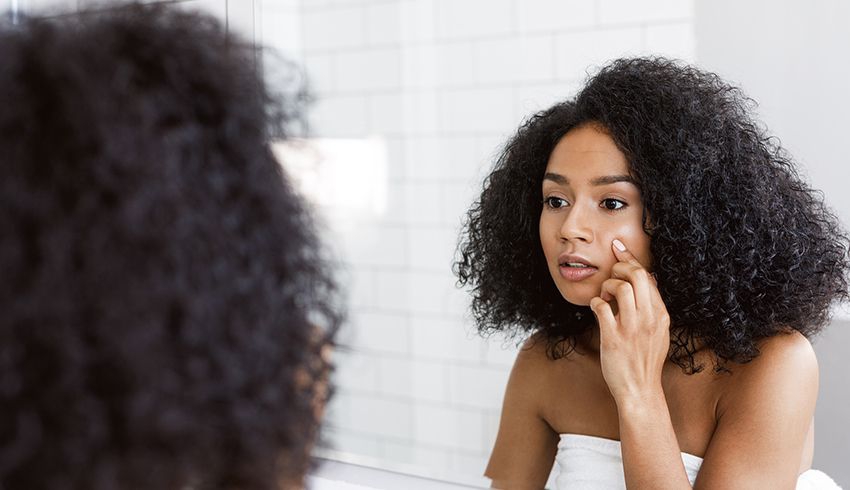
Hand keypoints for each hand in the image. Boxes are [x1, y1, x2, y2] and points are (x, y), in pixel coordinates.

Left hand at [589, 239, 670, 403]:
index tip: (617, 248)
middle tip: (610, 276)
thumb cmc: (645, 361)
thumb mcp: (659, 332)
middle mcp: (649, 319)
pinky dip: (595, 302)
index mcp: (661, 315)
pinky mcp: (613, 338)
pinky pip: (601, 307)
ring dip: (606, 286)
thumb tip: (648, 280)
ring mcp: (631, 328)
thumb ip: (653, 307)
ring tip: (604, 296)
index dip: (630, 259)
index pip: (648, 276)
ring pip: (619, 287)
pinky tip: (596, 309)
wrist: (640, 391)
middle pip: (636, 275)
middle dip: (618, 268)